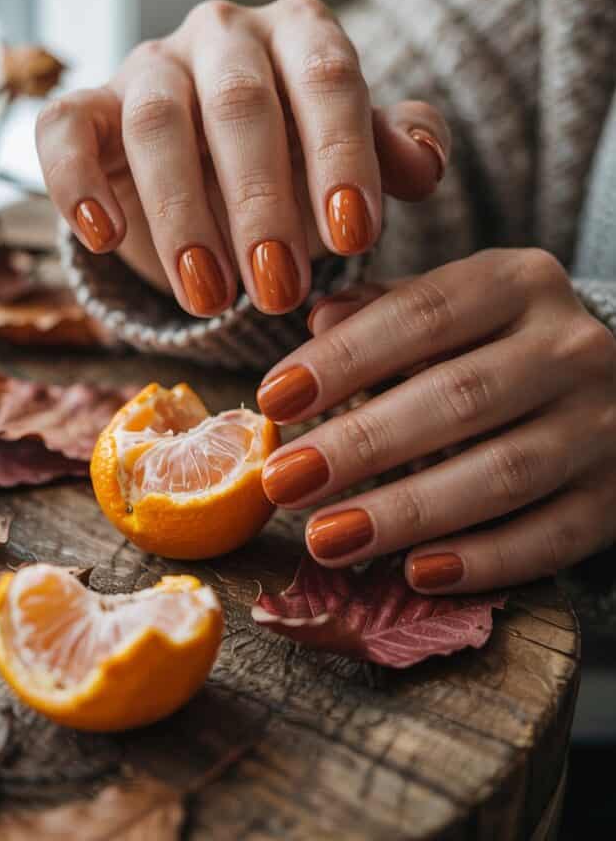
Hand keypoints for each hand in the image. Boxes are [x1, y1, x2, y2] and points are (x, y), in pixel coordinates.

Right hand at [36, 0, 447, 316]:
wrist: (219, 174)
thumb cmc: (301, 165)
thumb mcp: (355, 163)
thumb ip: (395, 154)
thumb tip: (422, 164)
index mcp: (300, 33)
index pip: (327, 76)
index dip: (340, 155)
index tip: (355, 237)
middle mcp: (224, 35)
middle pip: (239, 102)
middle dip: (262, 203)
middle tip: (282, 290)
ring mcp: (150, 67)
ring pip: (156, 121)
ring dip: (182, 215)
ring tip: (211, 298)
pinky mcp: (87, 109)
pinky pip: (65, 130)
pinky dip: (77, 182)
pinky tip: (103, 236)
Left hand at [257, 249, 615, 591]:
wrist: (613, 390)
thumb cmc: (504, 345)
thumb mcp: (456, 306)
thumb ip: (389, 310)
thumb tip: (319, 319)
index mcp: (520, 283)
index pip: (422, 314)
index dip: (344, 358)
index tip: (273, 399)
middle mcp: (572, 347)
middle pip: (457, 397)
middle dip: (361, 444)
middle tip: (283, 481)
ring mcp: (602, 425)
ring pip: (500, 473)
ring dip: (406, 511)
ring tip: (326, 537)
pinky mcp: (614, 497)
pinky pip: (550, 537)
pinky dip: (482, 560)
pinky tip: (416, 572)